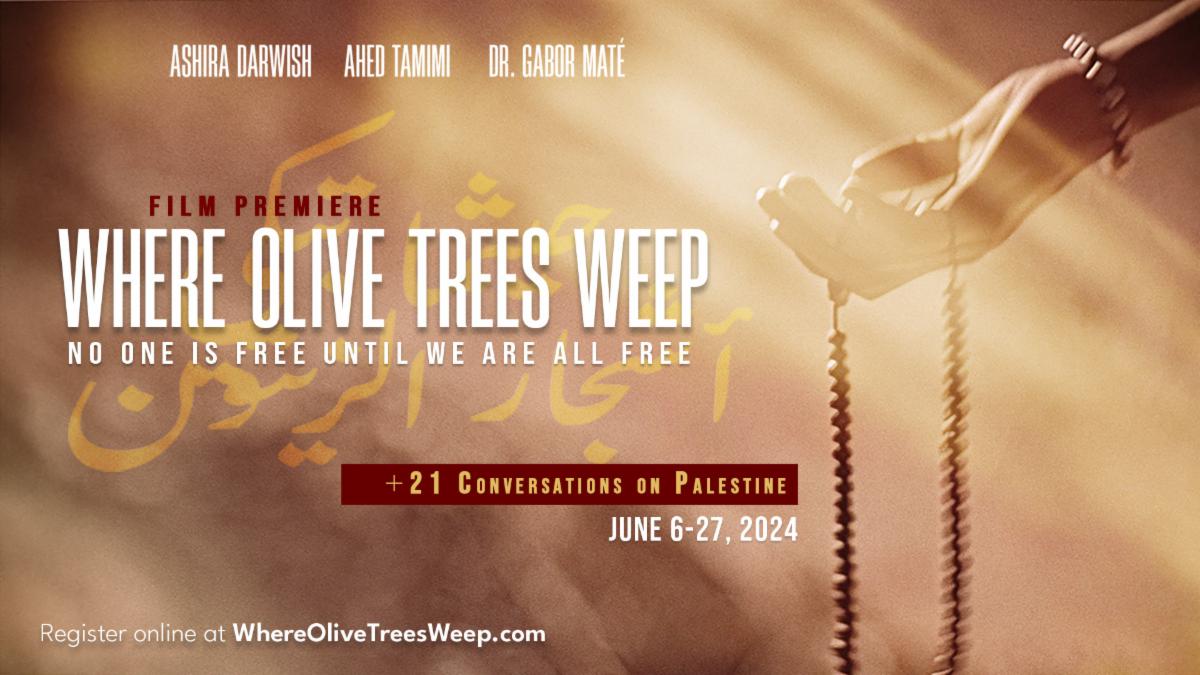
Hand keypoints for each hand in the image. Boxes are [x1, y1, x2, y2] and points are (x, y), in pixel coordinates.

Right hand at [760, 57, 1119, 298]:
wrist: (1091, 98)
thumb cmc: (1026, 118)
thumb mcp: (953, 141)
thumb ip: (906, 164)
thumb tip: (851, 180)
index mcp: (944, 236)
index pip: (867, 265)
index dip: (818, 251)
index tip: (779, 218)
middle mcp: (955, 248)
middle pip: (861, 270)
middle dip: (806, 240)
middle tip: (769, 202)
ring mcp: (969, 236)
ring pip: (877, 257)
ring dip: (824, 228)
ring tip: (789, 191)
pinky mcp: (983, 211)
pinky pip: (914, 235)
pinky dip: (874, 218)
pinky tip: (848, 188)